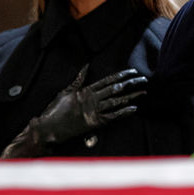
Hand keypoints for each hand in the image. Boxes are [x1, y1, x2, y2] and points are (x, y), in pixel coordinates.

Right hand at [0, 65, 146, 157]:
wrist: (49, 128)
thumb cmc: (55, 110)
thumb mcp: (66, 91)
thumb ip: (78, 80)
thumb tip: (86, 66)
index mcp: (86, 90)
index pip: (108, 80)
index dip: (122, 75)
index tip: (133, 72)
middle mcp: (93, 99)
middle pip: (116, 89)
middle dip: (131, 84)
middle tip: (144, 80)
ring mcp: (95, 111)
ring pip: (117, 102)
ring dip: (131, 97)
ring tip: (143, 92)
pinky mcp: (95, 123)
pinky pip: (113, 117)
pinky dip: (124, 113)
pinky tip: (134, 109)